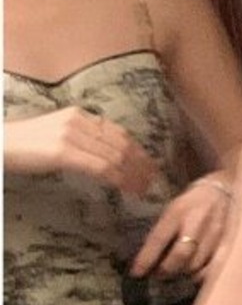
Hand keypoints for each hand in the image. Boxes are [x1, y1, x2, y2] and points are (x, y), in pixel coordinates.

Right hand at [4, 107, 155, 197]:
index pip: (118, 132)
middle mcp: (78, 121)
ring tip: (143, 189)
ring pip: (114, 156)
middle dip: (141, 164)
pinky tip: (126, 189)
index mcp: (79, 115)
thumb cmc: (24, 145)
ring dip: (133, 175)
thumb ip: (81, 141)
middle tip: (153, 181)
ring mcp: (71, 135)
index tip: (150, 166)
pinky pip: (100, 167)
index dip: (138, 150)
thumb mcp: (57, 135)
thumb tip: (105, 157)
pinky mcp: (62, 152)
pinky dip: (117, 179)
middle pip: (121, 144)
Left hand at [130, 173, 234, 278]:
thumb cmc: (192, 202)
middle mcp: (197, 223)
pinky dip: (201, 275)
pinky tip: (194, 275)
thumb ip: (164, 230)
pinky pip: (214, 267)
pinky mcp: (228, 243)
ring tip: (175, 273)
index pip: (159, 239)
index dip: (147, 258)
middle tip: (158, 275)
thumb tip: (149, 256)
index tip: (137, 272)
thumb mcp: (173, 209)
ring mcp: (214, 234)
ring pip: (196, 264)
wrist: (223, 190)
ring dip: (182, 273)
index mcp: (178, 211)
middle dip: (167, 270)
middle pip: (181, 255)